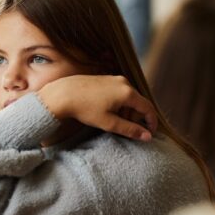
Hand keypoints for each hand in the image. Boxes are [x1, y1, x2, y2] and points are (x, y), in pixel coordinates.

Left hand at [38, 75, 157, 140]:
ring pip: (129, 97)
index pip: (148, 108)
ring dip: (127, 111)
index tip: (150, 133)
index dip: (151, 122)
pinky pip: (120, 92)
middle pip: (139, 102)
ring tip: (113, 121)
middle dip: (136, 117)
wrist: (63, 93)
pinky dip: (119, 104)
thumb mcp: (109, 123)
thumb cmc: (85, 108)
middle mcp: (124, 82)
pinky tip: (106, 111)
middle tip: (126, 129)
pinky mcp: (106, 78)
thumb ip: (130, 129)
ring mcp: (114, 78)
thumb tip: (147, 136)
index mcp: (128, 93)